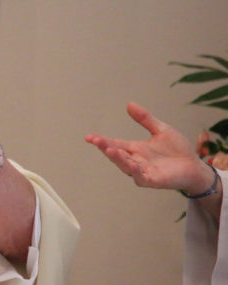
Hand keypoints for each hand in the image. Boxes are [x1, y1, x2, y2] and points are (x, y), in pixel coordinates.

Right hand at [85, 102, 210, 193]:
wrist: (195, 166)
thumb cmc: (177, 150)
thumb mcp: (161, 130)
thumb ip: (145, 119)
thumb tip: (129, 104)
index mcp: (135, 149)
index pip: (115, 144)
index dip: (102, 141)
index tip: (88, 137)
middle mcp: (135, 161)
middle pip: (117, 155)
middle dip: (106, 148)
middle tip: (96, 141)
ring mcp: (143, 171)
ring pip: (126, 166)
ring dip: (118, 159)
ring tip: (110, 150)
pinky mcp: (153, 180)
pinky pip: (141, 177)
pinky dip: (136, 172)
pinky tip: (133, 165)